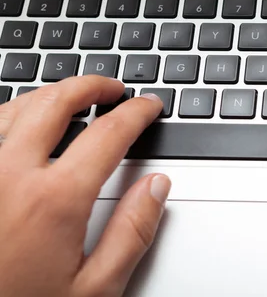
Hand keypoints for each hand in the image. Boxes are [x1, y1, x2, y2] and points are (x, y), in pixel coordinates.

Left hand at [0, 75, 169, 296]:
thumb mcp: (93, 290)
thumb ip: (131, 233)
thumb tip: (156, 187)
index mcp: (54, 200)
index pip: (110, 133)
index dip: (137, 113)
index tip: (148, 107)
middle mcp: (9, 176)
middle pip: (57, 102)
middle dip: (92, 85)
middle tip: (112, 87)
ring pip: (14, 107)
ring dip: (49, 95)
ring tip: (70, 98)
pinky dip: (7, 115)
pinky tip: (19, 122)